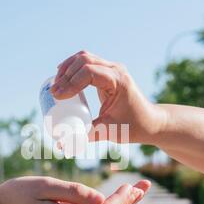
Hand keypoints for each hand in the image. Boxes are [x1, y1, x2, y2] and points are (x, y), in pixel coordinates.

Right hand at [51, 51, 167, 143]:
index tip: (57, 96)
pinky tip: (62, 74)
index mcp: (118, 81)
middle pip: (84, 60)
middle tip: (54, 92)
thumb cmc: (133, 127)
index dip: (70, 82)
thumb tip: (62, 145)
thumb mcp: (110, 132)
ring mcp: (112, 68)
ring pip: (85, 57)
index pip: (89, 72)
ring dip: (68, 68)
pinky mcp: (108, 72)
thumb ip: (86, 137)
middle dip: (66, 74)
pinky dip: (73, 66)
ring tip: (55, 84)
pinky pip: (88, 62)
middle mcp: (115, 70)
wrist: (150, 122)